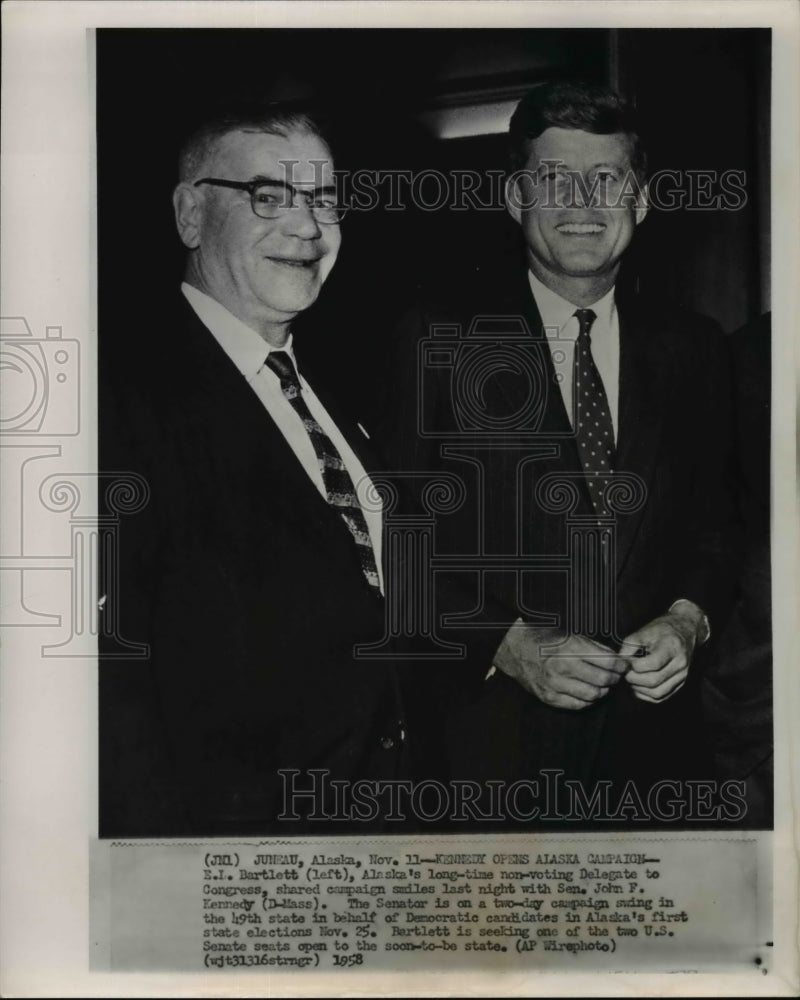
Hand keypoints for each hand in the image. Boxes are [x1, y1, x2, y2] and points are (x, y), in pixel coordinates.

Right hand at [493, 625, 629, 710]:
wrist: (514, 648)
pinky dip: (588, 700)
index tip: (624, 665)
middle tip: (616, 675)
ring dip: (603, 690)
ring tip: (603, 684)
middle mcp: (562, 667)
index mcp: (569, 648)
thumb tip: (616, 658)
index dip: (620, 664)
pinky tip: (588, 691)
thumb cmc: (543, 637)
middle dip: (615, 678)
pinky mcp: (549, 697)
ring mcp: (555, 684)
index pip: (607, 661)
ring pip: (593, 695)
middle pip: (603, 680)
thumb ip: (594, 647)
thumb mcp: (569, 634)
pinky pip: (578, 705)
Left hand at [620, 604, 704, 703]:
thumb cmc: (663, 630)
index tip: (628, 661)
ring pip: (657, 693)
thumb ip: (630, 645)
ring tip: (632, 679)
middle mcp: (680, 663)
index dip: (635, 665)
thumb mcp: (645, 630)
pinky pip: (661, 697)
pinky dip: (646, 695)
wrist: (684, 630)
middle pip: (654, 681)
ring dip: (639, 689)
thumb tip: (620, 662)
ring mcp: (682, 675)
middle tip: (626, 672)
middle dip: (634, 679)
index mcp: (672, 647)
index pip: (653, 664)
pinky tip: (639, 686)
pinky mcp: (680, 684)